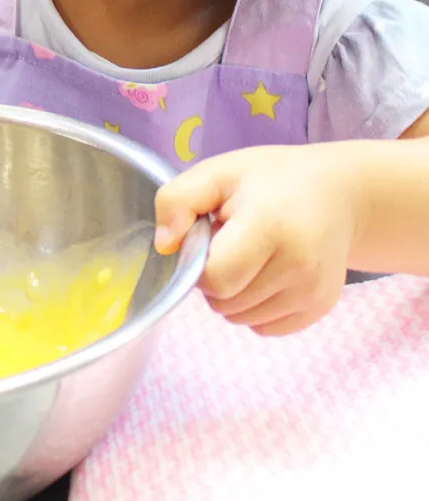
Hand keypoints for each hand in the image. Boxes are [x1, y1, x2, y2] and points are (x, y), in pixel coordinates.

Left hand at [154, 143, 362, 335]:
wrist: (337, 193)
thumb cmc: (269, 180)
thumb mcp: (216, 173)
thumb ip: (178, 201)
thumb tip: (164, 246)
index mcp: (270, 226)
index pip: (216, 279)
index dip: (200, 264)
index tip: (210, 238)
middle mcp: (298, 265)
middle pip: (225, 302)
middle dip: (214, 278)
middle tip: (231, 243)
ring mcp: (313, 291)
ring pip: (241, 319)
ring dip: (233, 294)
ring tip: (250, 255)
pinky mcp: (320, 308)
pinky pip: (265, 327)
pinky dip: (254, 307)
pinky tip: (265, 274)